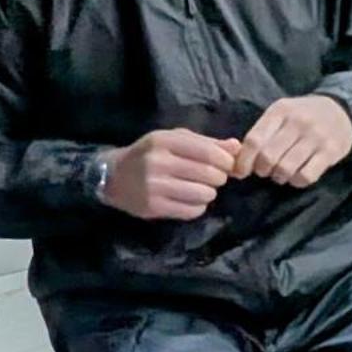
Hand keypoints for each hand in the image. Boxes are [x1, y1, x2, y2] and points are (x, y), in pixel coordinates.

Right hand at [102, 127, 239, 220]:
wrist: (114, 176)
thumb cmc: (150, 154)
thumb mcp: (174, 140)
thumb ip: (206, 143)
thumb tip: (237, 147)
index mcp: (164, 141)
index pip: (208, 152)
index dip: (226, 161)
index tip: (228, 165)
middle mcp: (158, 162)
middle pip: (210, 175)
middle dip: (219, 178)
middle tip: (214, 178)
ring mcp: (155, 186)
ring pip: (204, 194)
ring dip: (209, 193)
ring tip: (201, 188)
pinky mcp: (154, 207)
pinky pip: (192, 211)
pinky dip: (198, 207)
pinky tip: (189, 200)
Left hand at [231, 94, 351, 185]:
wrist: (341, 111)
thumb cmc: (303, 115)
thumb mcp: (281, 114)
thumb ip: (262, 132)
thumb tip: (238, 160)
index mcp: (280, 111)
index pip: (254, 140)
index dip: (244, 161)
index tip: (240, 172)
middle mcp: (297, 122)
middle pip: (268, 157)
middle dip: (262, 170)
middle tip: (266, 171)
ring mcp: (316, 137)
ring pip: (286, 168)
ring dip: (279, 177)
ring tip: (281, 174)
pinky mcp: (330, 152)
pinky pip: (306, 176)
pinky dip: (297, 181)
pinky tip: (297, 176)